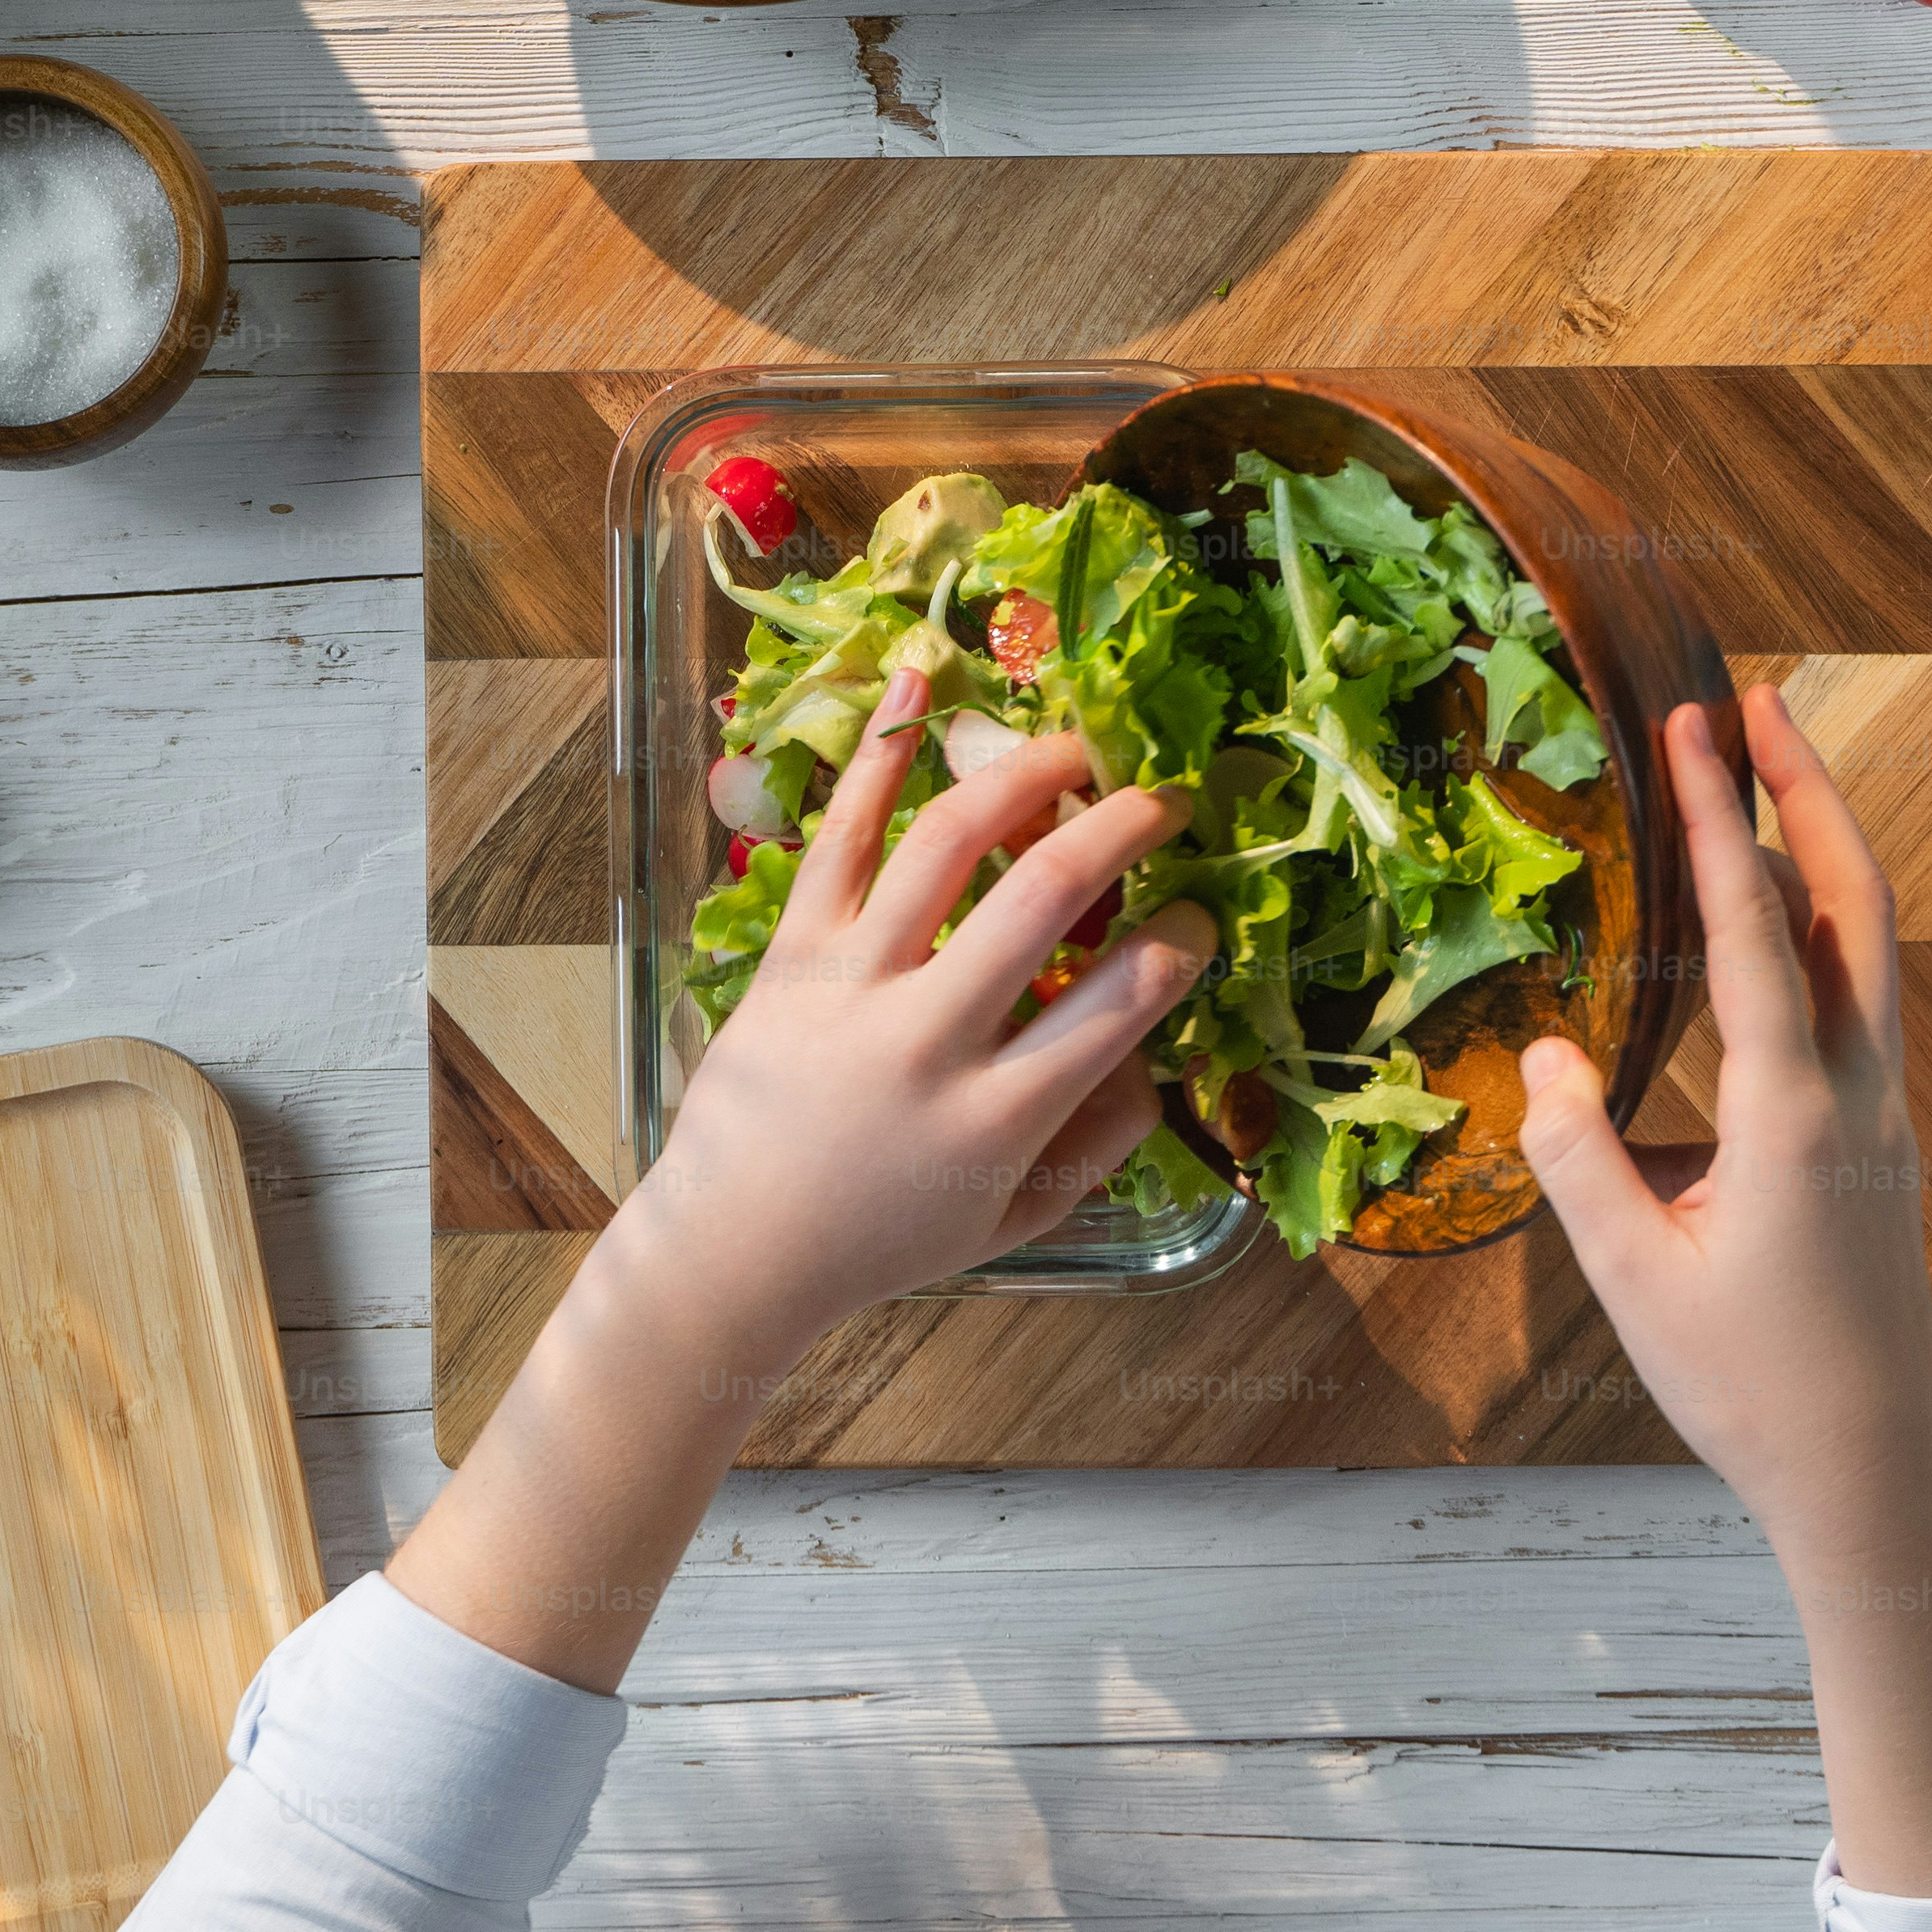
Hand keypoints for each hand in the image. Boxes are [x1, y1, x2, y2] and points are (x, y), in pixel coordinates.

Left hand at [392, 668, 1207, 1696]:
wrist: (732, 1251)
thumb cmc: (886, 1238)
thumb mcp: (1017, 1219)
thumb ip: (1102, 1142)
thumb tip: (1159, 1050)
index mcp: (995, 1119)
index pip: (1122, 1001)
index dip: (1182, 940)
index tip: (1199, 916)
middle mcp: (925, 1041)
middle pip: (1043, 896)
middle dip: (1123, 826)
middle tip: (1165, 802)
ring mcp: (849, 986)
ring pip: (945, 844)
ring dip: (1024, 775)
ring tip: (1076, 747)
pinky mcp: (788, 952)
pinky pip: (839, 837)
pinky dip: (881, 755)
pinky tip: (920, 680)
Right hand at [1524, 682, 1931, 1899]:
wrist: (1868, 1473)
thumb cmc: (1748, 1386)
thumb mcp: (1633, 1275)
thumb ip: (1578, 1156)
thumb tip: (1547, 1053)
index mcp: (1795, 1114)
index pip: (1756, 931)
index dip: (1721, 820)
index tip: (1694, 725)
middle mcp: (1858, 1093)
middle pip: (1855, 901)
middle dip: (1807, 791)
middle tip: (1759, 701)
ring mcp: (1883, 1115)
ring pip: (1869, 944)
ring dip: (1822, 848)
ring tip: (1769, 775)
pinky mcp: (1879, 1144)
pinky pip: (1859, 998)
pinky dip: (1821, 925)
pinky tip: (1774, 924)